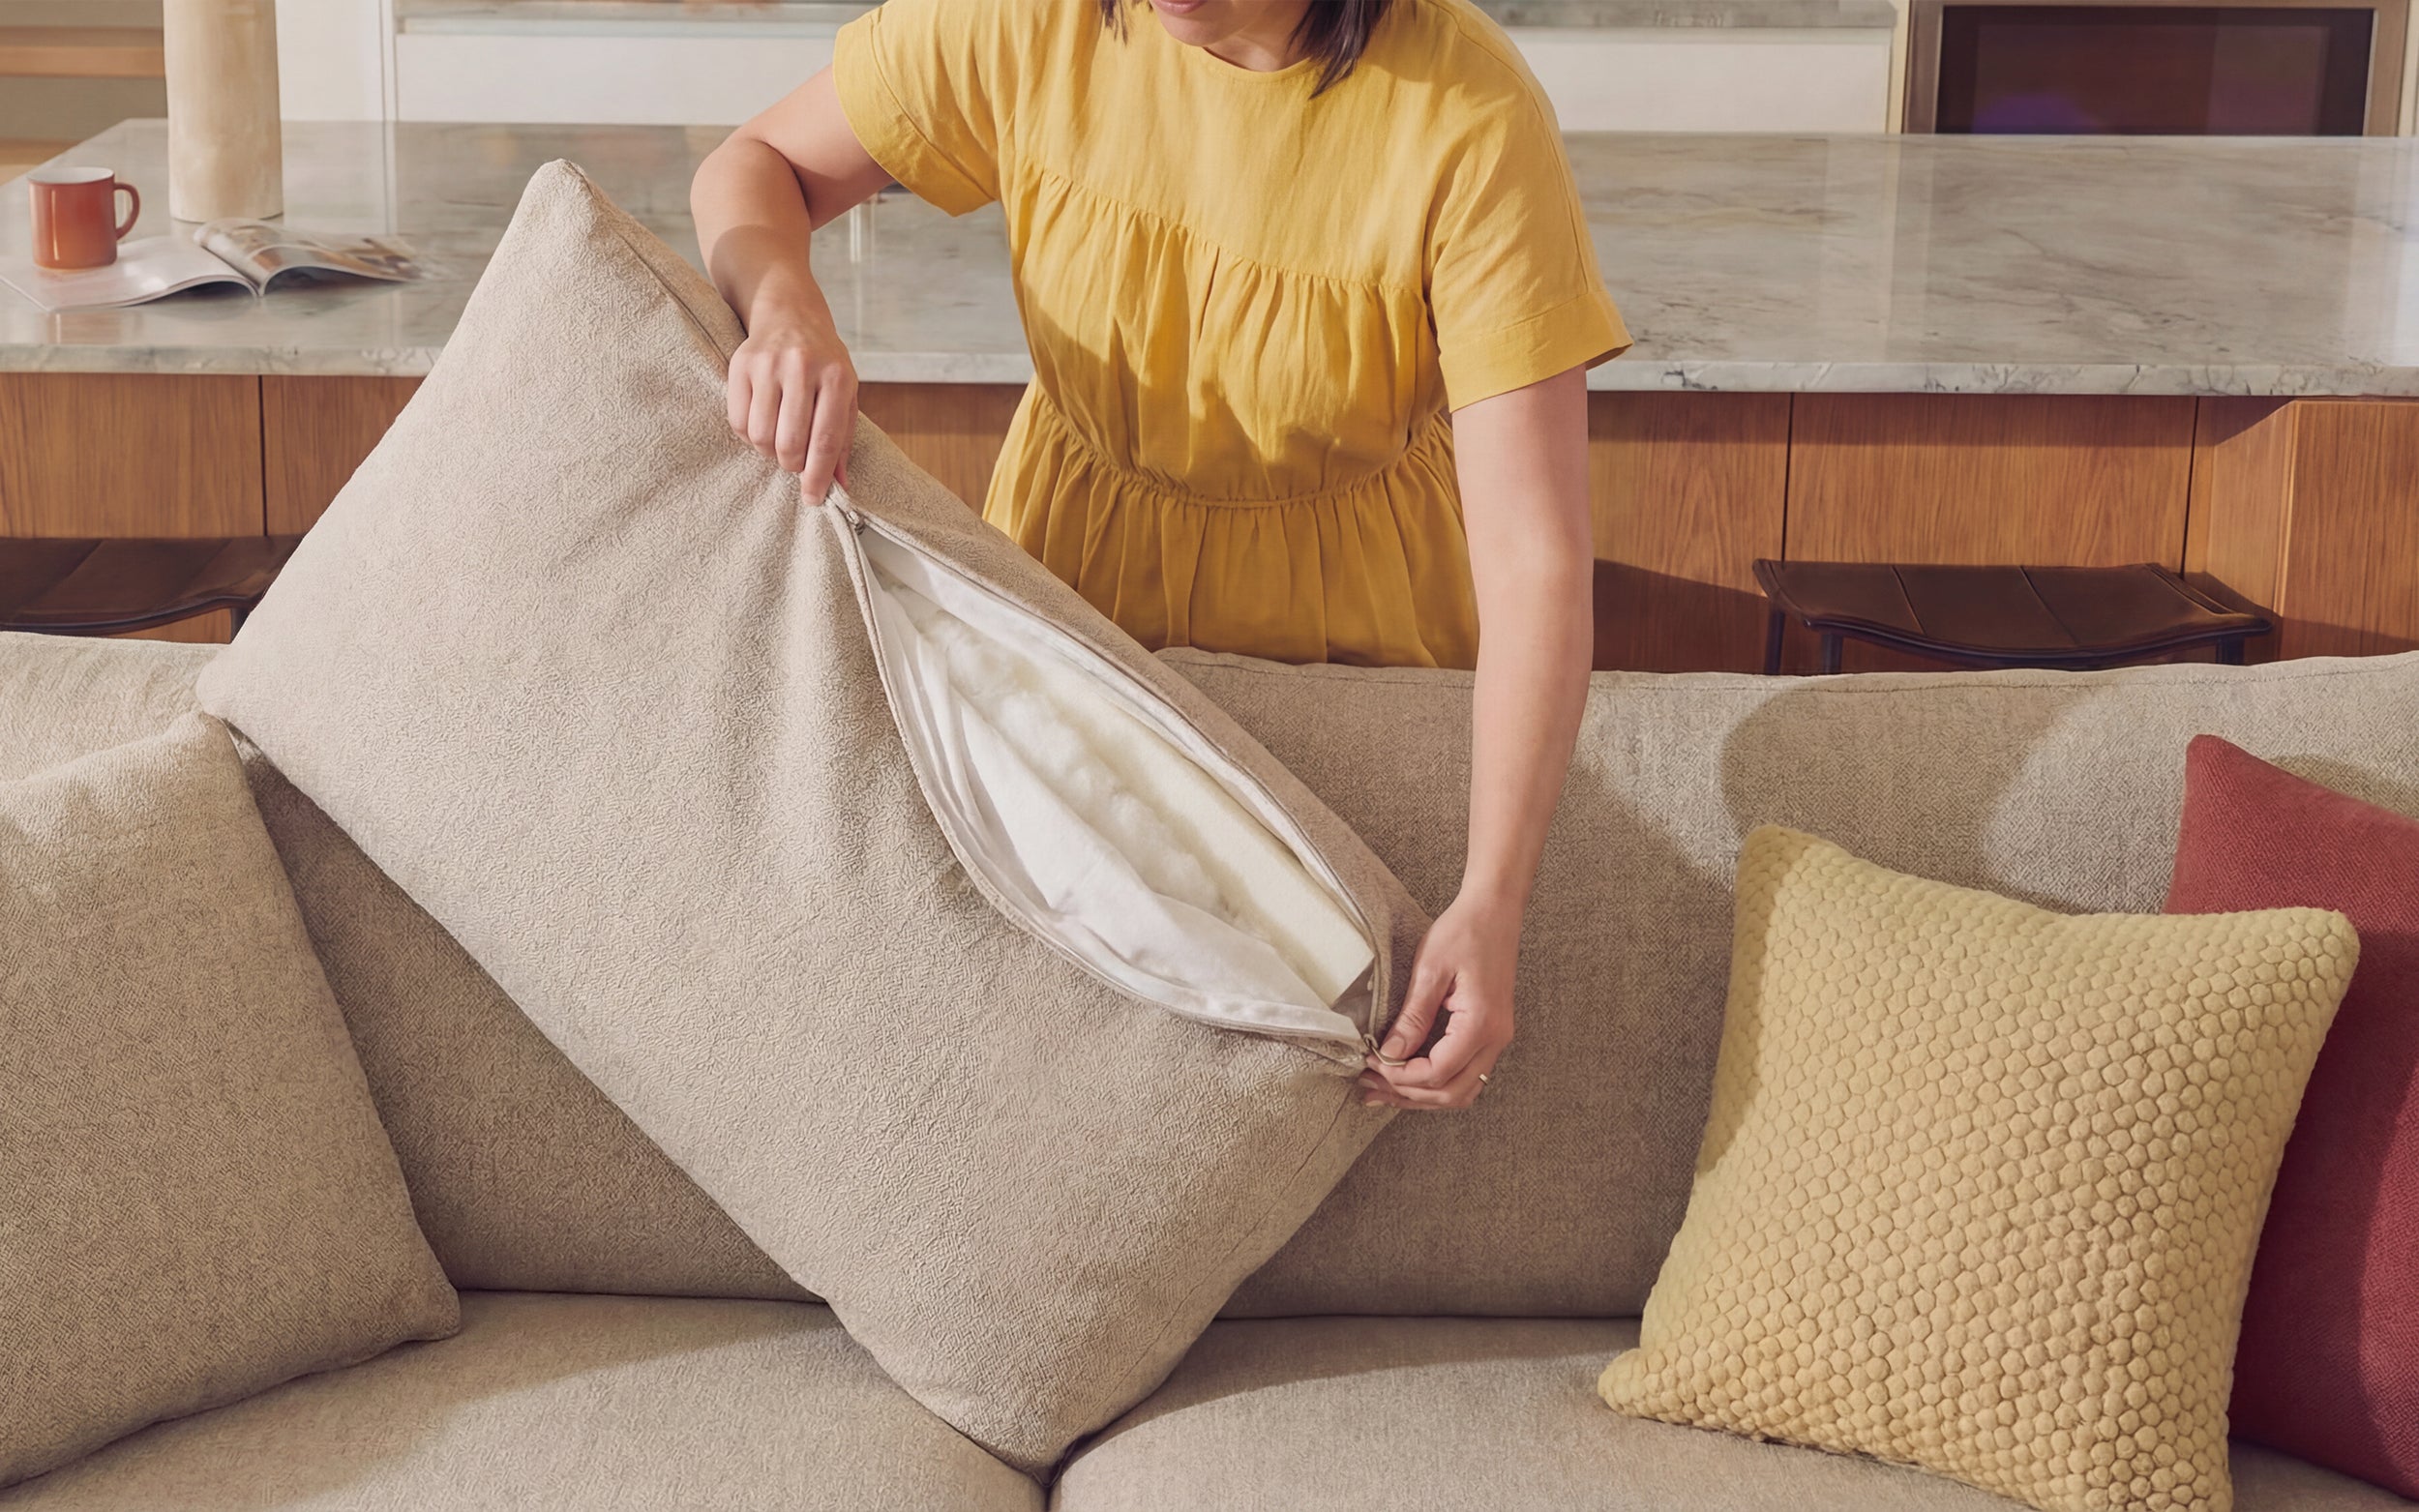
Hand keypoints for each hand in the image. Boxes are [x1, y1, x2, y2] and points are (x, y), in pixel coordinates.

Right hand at [725, 313, 857, 503]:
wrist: (790, 313)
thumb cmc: (823, 362)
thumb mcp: (845, 394)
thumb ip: (842, 439)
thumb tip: (839, 486)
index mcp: (836, 376)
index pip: (825, 440)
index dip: (818, 476)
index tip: (813, 498)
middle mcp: (802, 367)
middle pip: (791, 443)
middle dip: (792, 465)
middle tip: (796, 462)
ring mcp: (768, 364)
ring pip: (761, 436)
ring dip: (770, 452)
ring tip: (780, 441)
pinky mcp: (740, 364)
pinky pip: (738, 421)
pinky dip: (749, 436)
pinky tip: (762, 425)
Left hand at [1358, 889, 1518, 1109]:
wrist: (1495, 910)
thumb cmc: (1464, 932)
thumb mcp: (1430, 971)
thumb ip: (1412, 1017)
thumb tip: (1390, 1054)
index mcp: (1481, 1023)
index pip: (1438, 1072)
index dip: (1401, 1076)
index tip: (1372, 1064)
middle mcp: (1496, 1038)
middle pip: (1452, 1093)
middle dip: (1409, 1094)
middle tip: (1370, 1085)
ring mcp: (1497, 1038)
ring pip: (1462, 1090)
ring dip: (1423, 1095)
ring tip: (1383, 1088)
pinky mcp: (1491, 1033)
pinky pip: (1465, 1073)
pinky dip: (1437, 1082)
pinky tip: (1409, 1075)